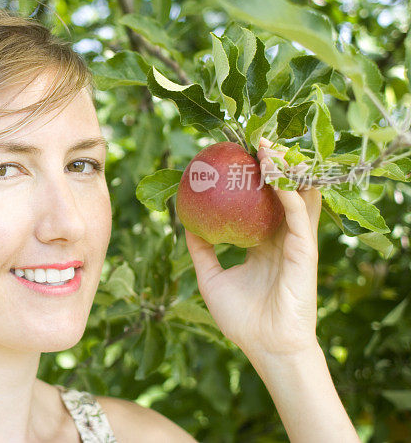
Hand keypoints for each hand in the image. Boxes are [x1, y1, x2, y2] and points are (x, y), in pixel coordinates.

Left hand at [184, 137, 322, 360]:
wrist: (265, 346)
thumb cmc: (240, 318)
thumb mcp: (210, 278)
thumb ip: (200, 250)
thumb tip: (183, 224)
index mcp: (263, 244)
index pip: (258, 204)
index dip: (250, 181)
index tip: (233, 157)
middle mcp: (282, 238)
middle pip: (280, 194)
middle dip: (272, 166)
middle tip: (254, 141)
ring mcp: (296, 243)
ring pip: (295, 197)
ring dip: (284, 171)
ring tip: (267, 147)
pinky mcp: (306, 251)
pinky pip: (299, 215)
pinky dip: (289, 194)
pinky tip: (275, 176)